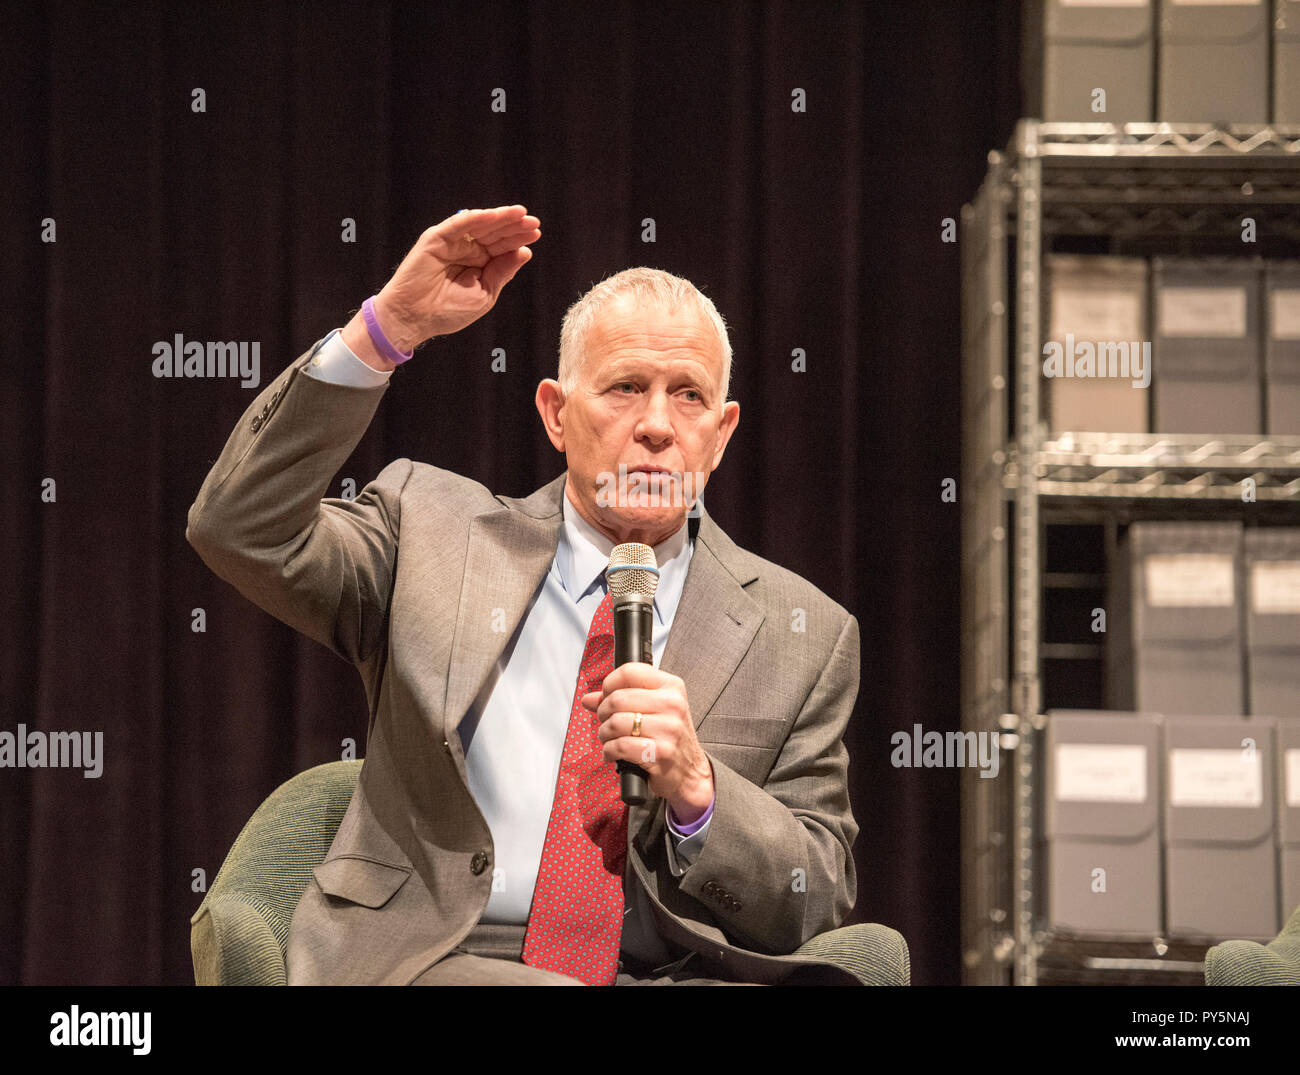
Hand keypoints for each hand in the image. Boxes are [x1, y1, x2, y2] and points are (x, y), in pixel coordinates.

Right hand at [342, 205, 540, 366]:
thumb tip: (524, 251)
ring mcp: (452, 242)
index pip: (503, 246)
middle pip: (495, 232)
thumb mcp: (485, 294)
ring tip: (520, 214)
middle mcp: (467, 249)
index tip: (536, 233)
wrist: (415, 319)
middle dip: (514, 226)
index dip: (519, 238)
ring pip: (480, 225)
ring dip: (500, 218)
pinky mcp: (436, 238)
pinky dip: (476, 218)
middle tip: (533, 221)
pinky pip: (458, 224)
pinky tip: (493, 215)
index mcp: (480, 263)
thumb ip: (502, 272)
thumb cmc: (448, 311)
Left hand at [584, 663, 714, 822]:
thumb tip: (588, 699)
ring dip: (604, 734)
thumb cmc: (669, 738)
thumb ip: (621, 699)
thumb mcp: (653, 710)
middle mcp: (672, 704)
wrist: (690, 772)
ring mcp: (669, 728)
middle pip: (618, 698)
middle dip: (603, 713)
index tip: (606, 696)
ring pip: (616, 722)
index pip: (630, 671)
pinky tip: (613, 753)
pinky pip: (620, 746)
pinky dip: (609, 751)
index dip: (609, 684)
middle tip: (606, 722)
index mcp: (671, 687)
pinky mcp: (662, 751)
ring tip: (609, 739)